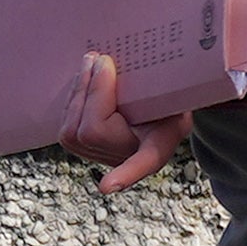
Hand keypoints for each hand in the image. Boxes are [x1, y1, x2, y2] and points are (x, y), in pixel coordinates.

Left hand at [61, 50, 190, 195]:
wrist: (163, 107)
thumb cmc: (172, 98)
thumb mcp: (179, 92)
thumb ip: (165, 85)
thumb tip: (130, 66)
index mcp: (157, 147)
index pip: (143, 163)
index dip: (126, 174)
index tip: (107, 187)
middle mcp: (126, 158)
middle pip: (94, 132)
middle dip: (93, 91)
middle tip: (100, 58)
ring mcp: (103, 157)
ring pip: (73, 131)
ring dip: (79, 92)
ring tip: (90, 62)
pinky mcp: (84, 150)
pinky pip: (67, 128)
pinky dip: (72, 100)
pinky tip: (84, 80)